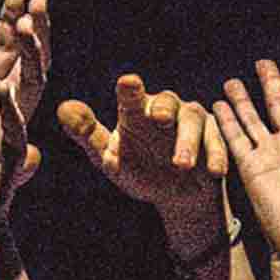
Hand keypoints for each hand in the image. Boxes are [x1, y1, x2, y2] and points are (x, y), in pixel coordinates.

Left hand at [0, 0, 48, 239]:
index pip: (1, 52)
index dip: (10, 23)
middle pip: (26, 63)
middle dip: (33, 33)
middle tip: (37, 2)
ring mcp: (8, 133)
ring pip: (30, 90)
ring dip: (31, 59)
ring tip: (27, 29)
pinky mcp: (8, 162)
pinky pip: (16, 135)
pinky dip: (11, 113)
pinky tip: (4, 88)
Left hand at [57, 75, 226, 255]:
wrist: (175, 196)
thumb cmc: (140, 170)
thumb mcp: (110, 158)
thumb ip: (88, 134)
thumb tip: (63, 108)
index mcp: (136, 111)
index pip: (130, 96)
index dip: (129, 89)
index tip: (127, 83)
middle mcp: (166, 109)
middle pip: (167, 101)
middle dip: (164, 108)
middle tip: (159, 119)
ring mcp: (192, 122)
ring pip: (193, 121)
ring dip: (188, 141)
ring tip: (181, 165)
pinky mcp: (215, 137)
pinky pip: (217, 142)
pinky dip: (215, 155)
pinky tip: (214, 172)